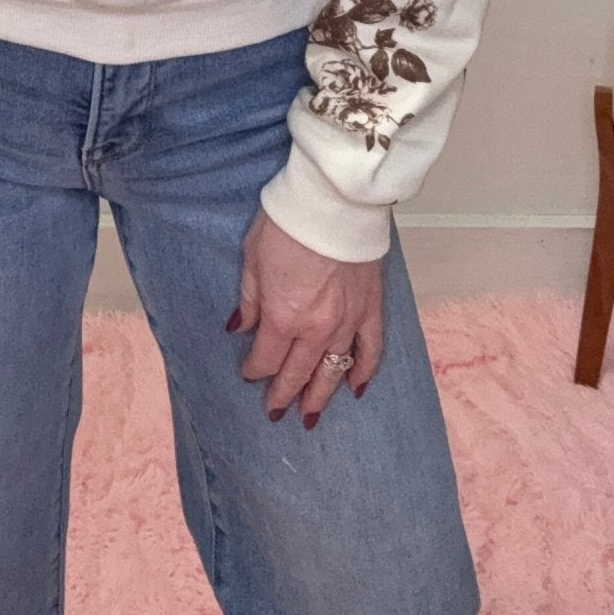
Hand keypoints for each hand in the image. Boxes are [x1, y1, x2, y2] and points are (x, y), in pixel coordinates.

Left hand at [227, 207, 382, 428]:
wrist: (334, 197)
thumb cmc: (287, 220)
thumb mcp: (252, 256)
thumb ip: (250, 299)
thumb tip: (242, 328)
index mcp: (283, 316)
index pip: (267, 359)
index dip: (255, 370)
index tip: (248, 372)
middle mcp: (317, 328)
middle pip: (298, 373)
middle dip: (283, 394)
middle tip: (274, 411)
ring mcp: (348, 321)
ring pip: (333, 371)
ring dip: (320, 396)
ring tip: (309, 416)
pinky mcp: (371, 307)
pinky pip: (370, 350)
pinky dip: (363, 372)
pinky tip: (355, 389)